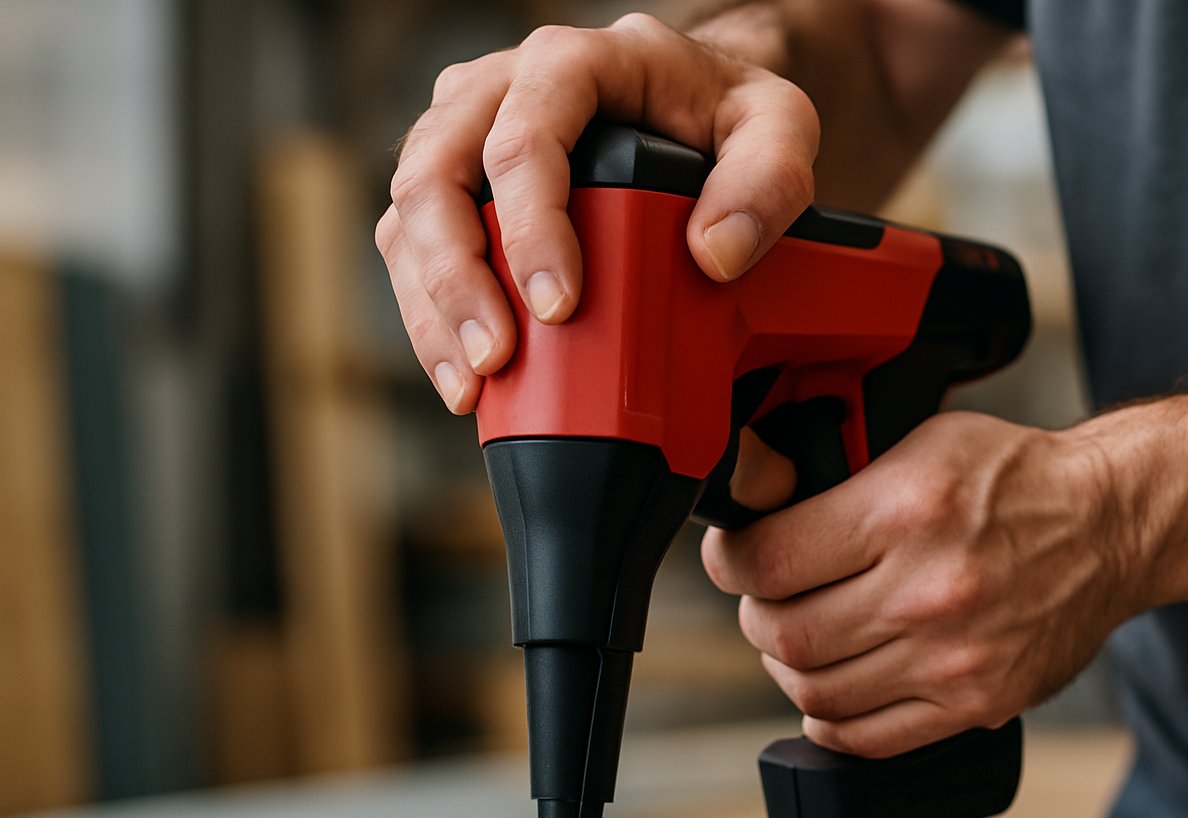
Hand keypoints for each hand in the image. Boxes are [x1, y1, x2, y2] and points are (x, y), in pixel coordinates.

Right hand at [375, 12, 819, 412]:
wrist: (692, 102)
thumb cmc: (726, 114)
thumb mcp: (778, 128)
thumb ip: (767, 181)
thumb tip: (716, 254)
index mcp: (574, 62)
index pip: (525, 134)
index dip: (530, 224)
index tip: (561, 305)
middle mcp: (499, 88)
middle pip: (436, 172)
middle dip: (458, 277)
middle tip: (498, 358)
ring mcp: (463, 135)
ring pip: (408, 215)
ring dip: (433, 307)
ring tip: (474, 384)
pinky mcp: (450, 187)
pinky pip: (410, 248)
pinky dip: (430, 316)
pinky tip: (466, 378)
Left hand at [701, 412, 1136, 757]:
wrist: (1112, 523)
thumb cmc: (1014, 477)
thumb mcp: (921, 442)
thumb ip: (838, 476)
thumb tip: (757, 500)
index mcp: (906, 511)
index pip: (770, 561)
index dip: (732, 563)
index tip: (733, 558)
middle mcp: (929, 589)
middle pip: (786, 635)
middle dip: (758, 617)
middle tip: (768, 599)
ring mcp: (954, 656)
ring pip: (817, 693)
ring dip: (790, 670)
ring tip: (803, 640)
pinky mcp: (976, 701)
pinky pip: (870, 737)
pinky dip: (832, 721)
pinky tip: (832, 692)